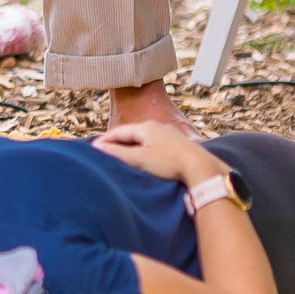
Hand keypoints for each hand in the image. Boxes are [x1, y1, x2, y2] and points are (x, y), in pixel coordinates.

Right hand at [89, 121, 222, 188]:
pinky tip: (145, 158)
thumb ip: (118, 153)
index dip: (105, 140)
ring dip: (131, 146)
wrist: (200, 166)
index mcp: (146, 127)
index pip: (119, 131)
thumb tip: (98, 148)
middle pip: (131, 133)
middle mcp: (157, 126)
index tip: (94, 148)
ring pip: (144, 138)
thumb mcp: (140, 159)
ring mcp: (169, 134)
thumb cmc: (169, 162)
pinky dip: (145, 149)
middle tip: (106, 152)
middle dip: (117, 142)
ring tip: (123, 156)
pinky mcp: (178, 144)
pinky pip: (155, 143)